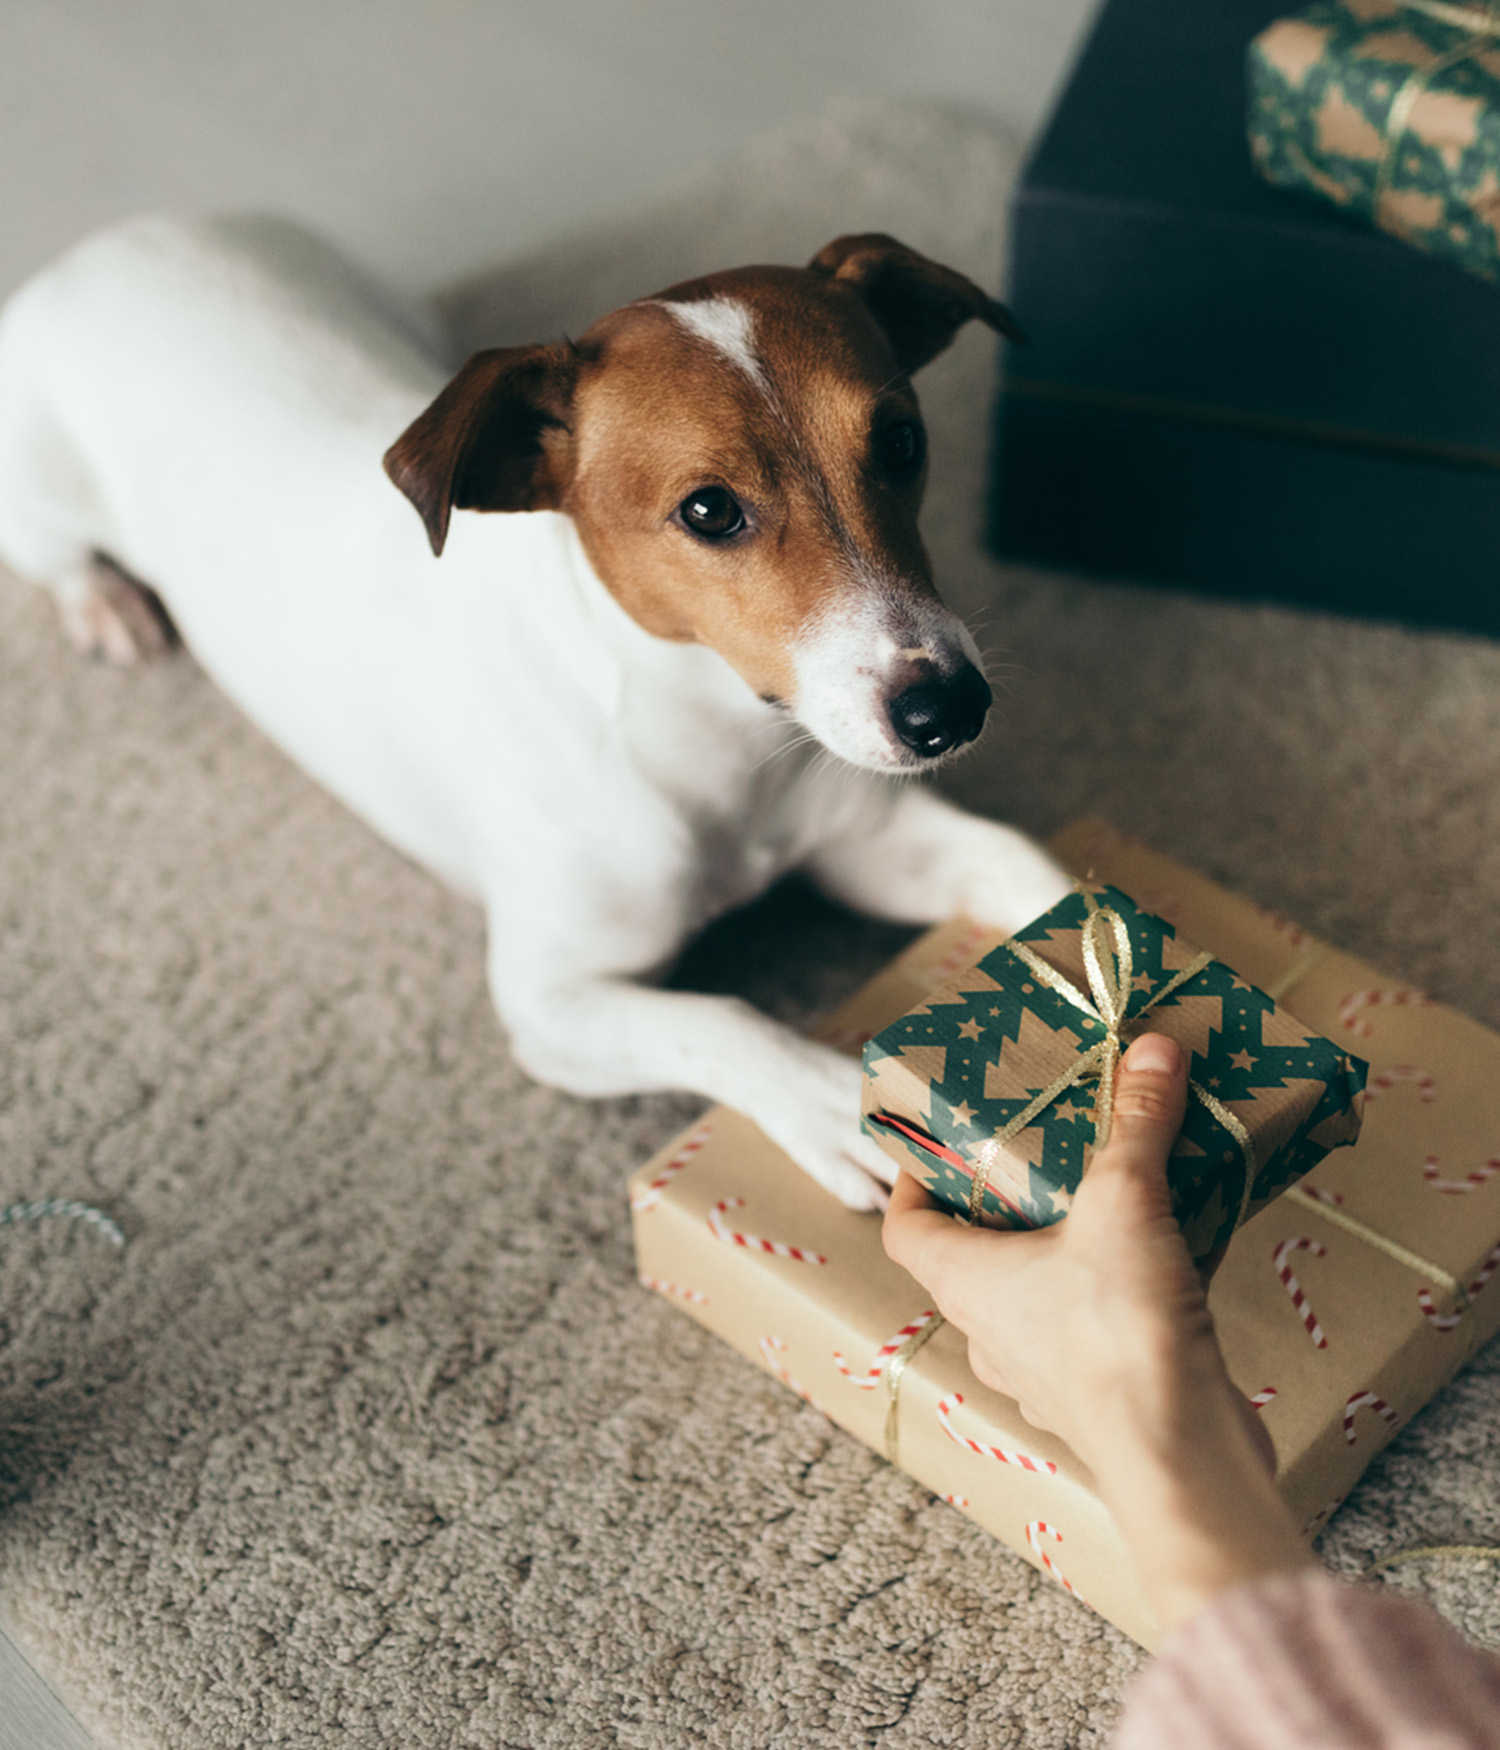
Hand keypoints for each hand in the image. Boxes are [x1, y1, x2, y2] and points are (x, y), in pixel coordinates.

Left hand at [883, 1032, 1313, 1633]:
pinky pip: (1098, 1321)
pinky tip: (1171, 1248)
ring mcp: (1042, 1369)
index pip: (904, 1224)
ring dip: (1066, 1241)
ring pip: (1037, 1288)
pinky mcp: (1100, 1393)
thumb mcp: (1124, 1201)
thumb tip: (1149, 1047)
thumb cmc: (1118, 1329)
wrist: (1183, 1454)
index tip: (942, 1134)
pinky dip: (1122, 1283)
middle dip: (1007, 1195)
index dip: (913, 1176)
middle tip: (1044, 1142)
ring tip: (1111, 1187)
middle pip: (973, 1250)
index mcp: (963, 1279)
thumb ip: (1136, 1122)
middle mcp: (990, 1327)